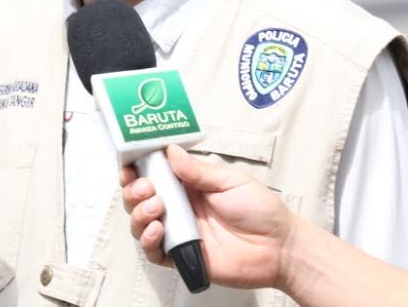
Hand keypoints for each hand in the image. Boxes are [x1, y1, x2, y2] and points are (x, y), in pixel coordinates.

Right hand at [121, 145, 292, 290]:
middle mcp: (179, 207)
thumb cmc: (261, 210)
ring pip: (141, 223)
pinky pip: (153, 252)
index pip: (154, 174)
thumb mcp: (230, 181)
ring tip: (157, 208)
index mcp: (189, 185)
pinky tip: (157, 230)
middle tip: (145, 187)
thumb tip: (170, 151)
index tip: (129, 164)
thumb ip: (198, 170)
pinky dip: (148, 241)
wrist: (279, 247)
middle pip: (140, 198)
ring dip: (139, 213)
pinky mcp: (181, 256)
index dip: (136, 169)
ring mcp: (178, 232)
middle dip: (134, 190)